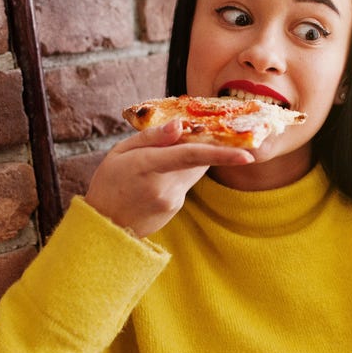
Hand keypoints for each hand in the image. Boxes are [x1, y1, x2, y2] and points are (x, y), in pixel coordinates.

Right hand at [84, 120, 253, 237]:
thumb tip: (179, 126)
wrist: (104, 226)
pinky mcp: (176, 208)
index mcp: (146, 166)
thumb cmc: (109, 183)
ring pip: (193, 170)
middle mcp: (163, 187)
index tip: (247, 154)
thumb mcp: (120, 152)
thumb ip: (151, 138)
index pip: (189, 156)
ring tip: (158, 159)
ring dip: (187, 159)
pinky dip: (178, 174)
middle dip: (202, 144)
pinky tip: (154, 181)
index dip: (221, 154)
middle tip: (194, 131)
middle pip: (198, 160)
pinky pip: (185, 183)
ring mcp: (172, 201)